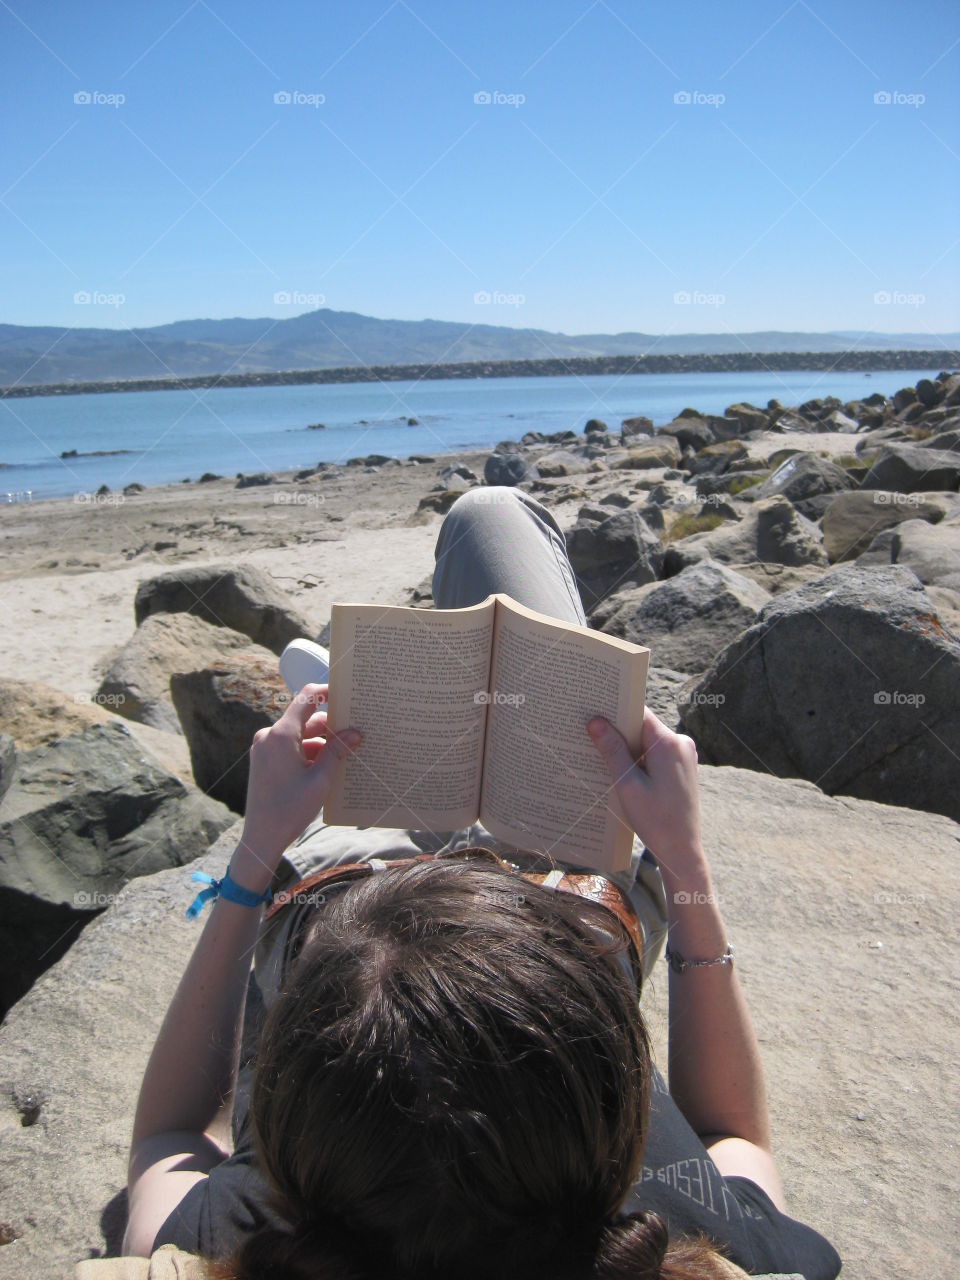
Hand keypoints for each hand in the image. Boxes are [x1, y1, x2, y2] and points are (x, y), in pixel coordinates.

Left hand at [236, 684, 360, 883]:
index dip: (327, 691)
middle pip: (306, 720)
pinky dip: (308, 753)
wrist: (261, 838)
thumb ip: (338, 751)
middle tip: (356, 732)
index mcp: (281, 735)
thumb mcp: (320, 779)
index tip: (345, 694)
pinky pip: (290, 748)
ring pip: (300, 735)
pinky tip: (327, 767)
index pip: (306, 699)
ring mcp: (264, 748)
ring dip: (321, 743)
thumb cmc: (290, 810)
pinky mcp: (264, 760)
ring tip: (346, 755)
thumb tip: (356, 733)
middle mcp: (269, 736)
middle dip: (331, 727)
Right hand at [587, 708, 702, 865]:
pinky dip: (639, 760)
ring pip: (647, 742)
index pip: (638, 713)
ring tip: (601, 757)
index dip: (615, 711)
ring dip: (627, 749)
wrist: (682, 851)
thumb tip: (595, 721)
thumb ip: (612, 750)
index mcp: (669, 743)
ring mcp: (684, 757)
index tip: (592, 710)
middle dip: (617, 732)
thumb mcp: (628, 785)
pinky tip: (621, 773)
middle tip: (589, 735)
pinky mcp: (682, 769)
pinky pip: (656, 755)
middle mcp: (681, 744)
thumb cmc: (656, 821)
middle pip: (642, 728)